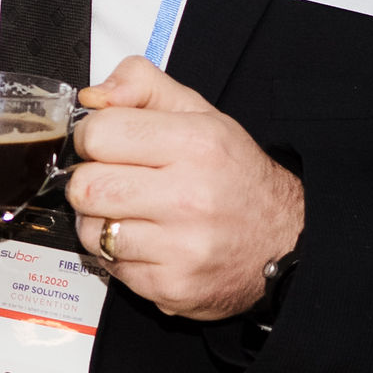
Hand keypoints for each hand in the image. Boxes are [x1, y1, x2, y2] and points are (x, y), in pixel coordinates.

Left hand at [63, 55, 303, 320]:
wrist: (286, 241)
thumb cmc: (234, 175)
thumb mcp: (200, 113)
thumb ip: (143, 85)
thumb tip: (92, 97)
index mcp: (195, 143)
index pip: (98, 134)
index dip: (91, 138)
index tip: (103, 145)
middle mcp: (190, 196)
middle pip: (86, 186)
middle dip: (89, 182)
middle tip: (114, 182)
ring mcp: (181, 247)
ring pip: (91, 232)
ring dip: (100, 223)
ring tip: (132, 215)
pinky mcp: (172, 286)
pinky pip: (111, 267)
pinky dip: (120, 256)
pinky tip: (149, 243)